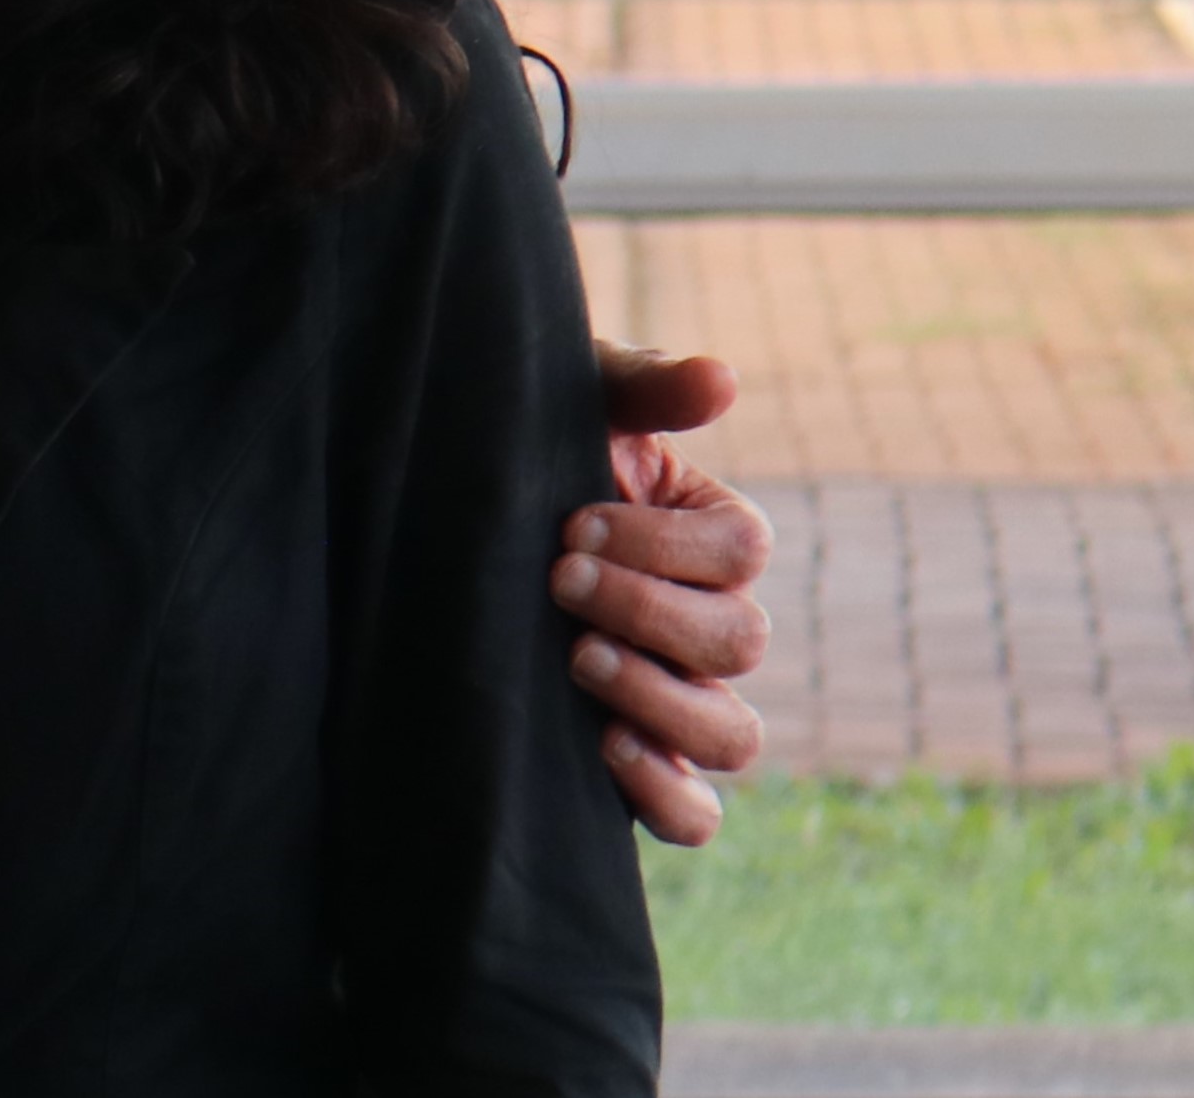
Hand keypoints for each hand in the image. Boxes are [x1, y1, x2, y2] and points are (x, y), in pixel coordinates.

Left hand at [553, 340, 770, 847]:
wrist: (450, 520)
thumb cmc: (525, 447)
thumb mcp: (576, 403)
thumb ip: (646, 389)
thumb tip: (722, 381)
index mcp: (709, 536)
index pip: (743, 548)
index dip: (666, 542)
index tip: (574, 523)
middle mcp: (708, 623)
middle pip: (740, 640)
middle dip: (647, 609)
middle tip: (558, 580)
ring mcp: (679, 699)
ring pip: (733, 734)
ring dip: (660, 699)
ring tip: (577, 659)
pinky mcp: (637, 760)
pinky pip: (693, 813)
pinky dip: (666, 794)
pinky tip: (605, 748)